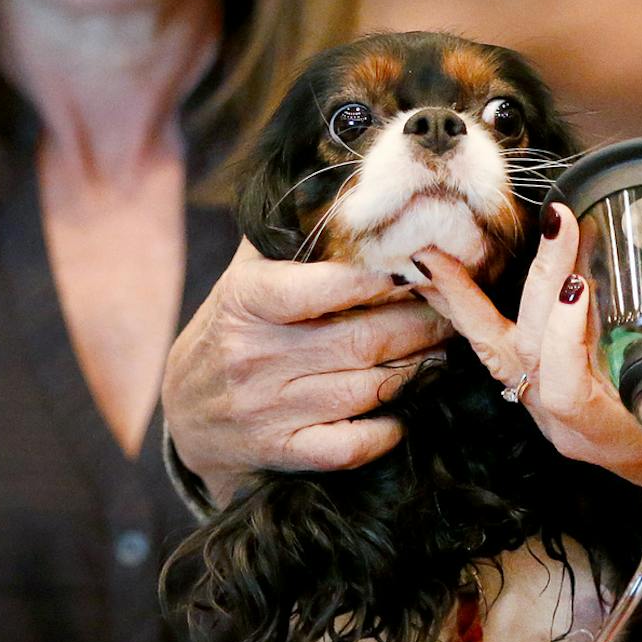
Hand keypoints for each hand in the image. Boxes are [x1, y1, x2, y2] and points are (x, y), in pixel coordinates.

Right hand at [163, 240, 455, 507]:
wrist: (187, 412)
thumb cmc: (235, 326)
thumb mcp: (247, 274)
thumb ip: (294, 236)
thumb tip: (354, 190)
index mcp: (248, 299)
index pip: (323, 286)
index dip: (381, 278)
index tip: (423, 266)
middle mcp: (256, 355)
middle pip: (364, 339)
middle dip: (422, 323)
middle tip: (454, 309)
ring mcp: (269, 408)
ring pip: (369, 388)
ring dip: (418, 369)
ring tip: (444, 347)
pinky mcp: (283, 450)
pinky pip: (354, 445)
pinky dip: (390, 428)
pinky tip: (408, 405)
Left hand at [411, 205, 641, 539]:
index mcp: (610, 431)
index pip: (567, 390)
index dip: (564, 341)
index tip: (580, 289)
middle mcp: (566, 422)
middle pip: (533, 354)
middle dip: (541, 286)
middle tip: (561, 225)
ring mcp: (549, 406)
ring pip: (501, 351)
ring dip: (474, 301)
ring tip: (443, 249)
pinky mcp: (544, 387)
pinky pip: (497, 349)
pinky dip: (466, 311)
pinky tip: (438, 270)